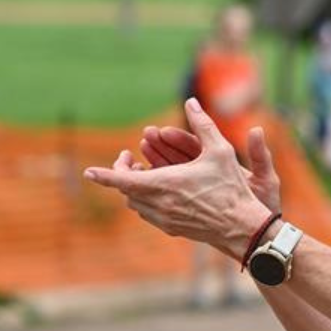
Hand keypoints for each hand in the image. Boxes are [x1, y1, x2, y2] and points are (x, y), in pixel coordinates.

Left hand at [84, 98, 271, 255]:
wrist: (242, 226)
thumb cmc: (232, 188)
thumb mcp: (220, 151)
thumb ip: (203, 125)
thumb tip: (191, 102)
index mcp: (165, 183)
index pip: (123, 179)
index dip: (104, 175)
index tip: (89, 172)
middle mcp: (159, 203)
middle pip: (126, 190)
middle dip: (122, 173)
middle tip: (130, 160)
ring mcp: (164, 219)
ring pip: (135, 203)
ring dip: (134, 188)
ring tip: (145, 174)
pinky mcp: (171, 228)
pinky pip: (148, 214)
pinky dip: (145, 201)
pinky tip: (159, 191)